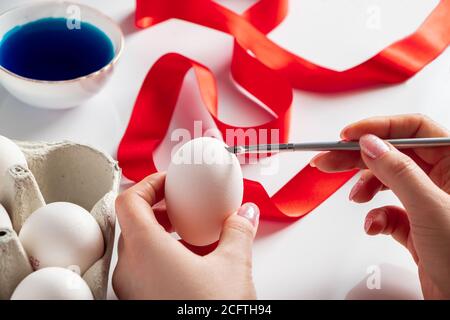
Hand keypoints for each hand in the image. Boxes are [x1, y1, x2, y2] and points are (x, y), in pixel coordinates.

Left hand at [112, 172, 259, 298]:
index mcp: (146, 250)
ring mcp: (131, 290)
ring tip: (193, 236)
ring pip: (138, 247)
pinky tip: (192, 265)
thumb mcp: (234, 266)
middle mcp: (130, 269)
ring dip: (162, 233)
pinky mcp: (139, 303)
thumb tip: (243, 214)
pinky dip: (162, 257)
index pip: (129, 199)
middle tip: (184, 206)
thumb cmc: (211, 315)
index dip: (148, 183)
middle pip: (133, 221)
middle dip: (160, 208)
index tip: (170, 182)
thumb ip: (238, 230)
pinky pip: (144, 269)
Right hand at [310, 114, 449, 298]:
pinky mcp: (415, 225)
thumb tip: (372, 145)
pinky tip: (375, 225)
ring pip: (387, 181)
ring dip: (366, 188)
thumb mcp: (431, 208)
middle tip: (329, 159)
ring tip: (357, 197)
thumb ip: (399, 173)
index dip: (380, 127)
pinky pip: (387, 210)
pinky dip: (375, 217)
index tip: (349, 135)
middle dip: (359, 157)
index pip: (414, 129)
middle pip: (393, 154)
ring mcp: (427, 202)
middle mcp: (442, 180)